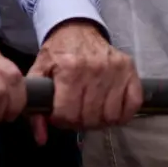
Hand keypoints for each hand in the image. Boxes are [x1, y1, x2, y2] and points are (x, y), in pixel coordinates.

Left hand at [27, 20, 140, 144]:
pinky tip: (110, 107)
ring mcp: (115, 69)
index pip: (67, 114)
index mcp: (69, 69)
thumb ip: (35, 105)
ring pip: (110, 116)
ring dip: (99, 119)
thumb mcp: (39, 72)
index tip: (59, 113)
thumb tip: (40, 138)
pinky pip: (132, 105)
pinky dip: (122, 113)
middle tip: (75, 112)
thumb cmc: (58, 52)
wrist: (77, 28)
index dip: (61, 120)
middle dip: (78, 121)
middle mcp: (94, 69)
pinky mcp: (130, 69)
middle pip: (89, 118)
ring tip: (90, 109)